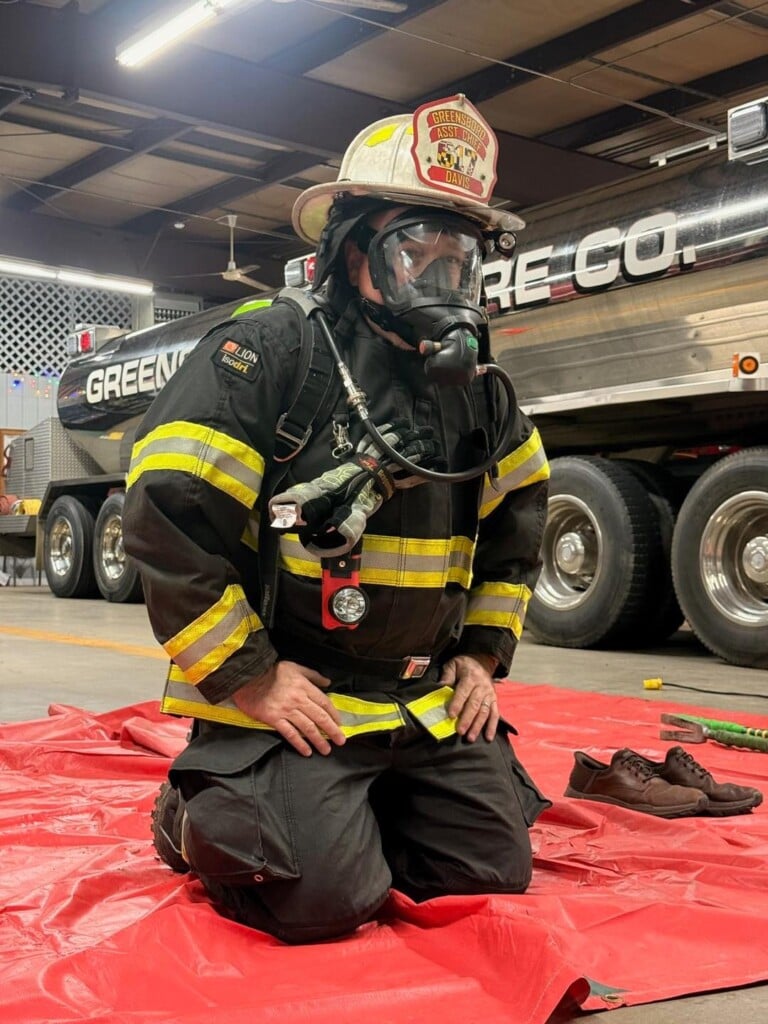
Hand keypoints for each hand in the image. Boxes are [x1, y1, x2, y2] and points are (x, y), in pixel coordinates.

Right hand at [231, 660, 345, 756]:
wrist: (248, 677)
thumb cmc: (272, 671)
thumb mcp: (295, 667)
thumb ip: (313, 674)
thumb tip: (328, 682)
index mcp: (304, 686)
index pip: (324, 703)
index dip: (334, 715)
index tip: (340, 724)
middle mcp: (298, 699)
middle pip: (320, 717)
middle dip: (332, 731)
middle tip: (341, 741)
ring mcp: (286, 710)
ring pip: (307, 728)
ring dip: (319, 740)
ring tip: (326, 750)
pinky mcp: (274, 719)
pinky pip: (290, 734)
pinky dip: (299, 744)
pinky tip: (307, 752)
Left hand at [440, 654, 499, 741]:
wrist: (482, 661)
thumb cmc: (464, 665)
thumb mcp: (453, 664)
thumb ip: (447, 676)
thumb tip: (440, 688)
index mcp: (470, 677)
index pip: (463, 692)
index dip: (457, 704)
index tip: (451, 715)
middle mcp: (482, 686)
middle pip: (474, 704)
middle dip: (467, 719)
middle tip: (460, 731)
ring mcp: (489, 694)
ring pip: (484, 711)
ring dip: (478, 726)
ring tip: (470, 737)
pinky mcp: (494, 701)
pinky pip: (495, 714)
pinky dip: (492, 727)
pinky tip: (488, 738)